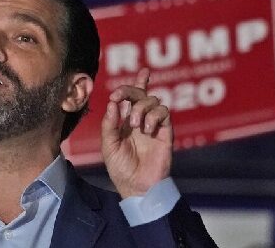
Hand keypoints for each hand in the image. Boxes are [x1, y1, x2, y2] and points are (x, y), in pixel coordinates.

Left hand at [101, 68, 172, 197]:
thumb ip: (109, 124)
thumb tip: (113, 103)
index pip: (130, 97)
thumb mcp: (108, 145)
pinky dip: (154, 116)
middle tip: (120, 96)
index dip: (126, 87)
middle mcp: (141, 120)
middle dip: (130, 90)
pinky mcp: (166, 133)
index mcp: (125, 122)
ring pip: (154, 101)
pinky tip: (147, 129)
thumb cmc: (120, 168)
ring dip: (141, 107)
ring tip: (134, 124)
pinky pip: (164, 114)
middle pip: (141, 94)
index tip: (114, 95)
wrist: (136, 185)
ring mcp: (154, 125)